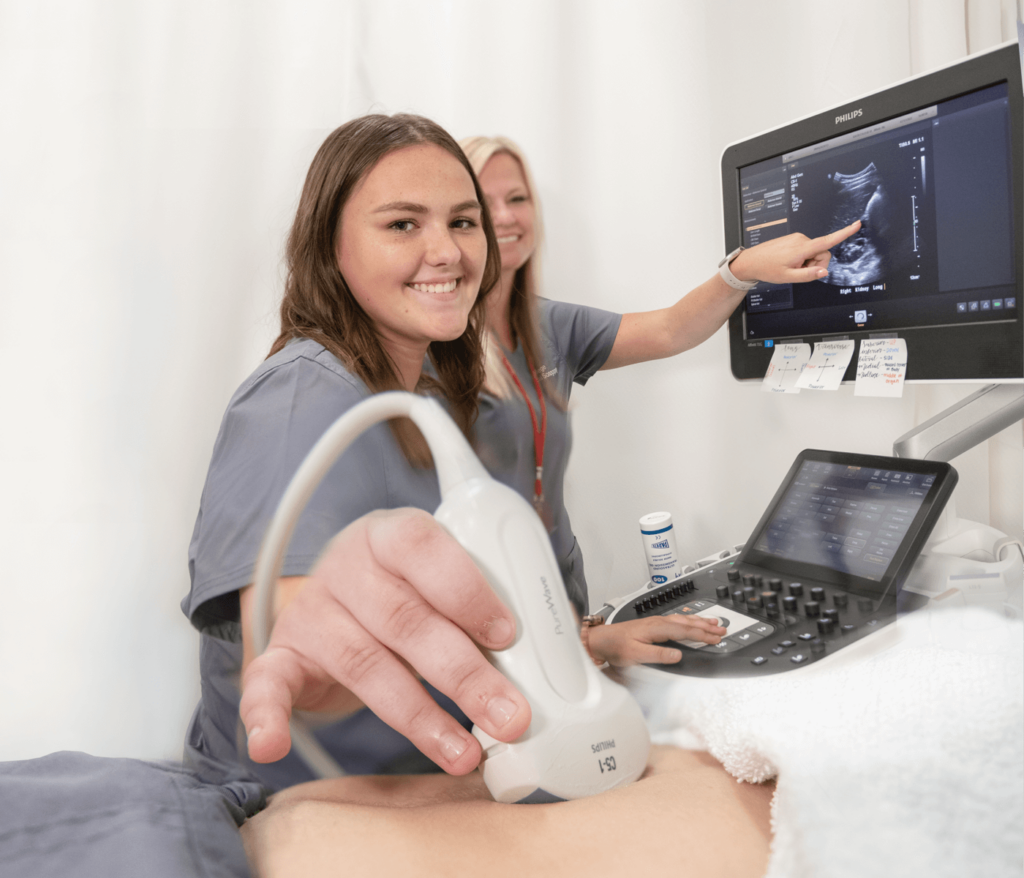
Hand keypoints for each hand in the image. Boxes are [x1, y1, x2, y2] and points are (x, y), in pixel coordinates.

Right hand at [239, 508, 530, 775]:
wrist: (337, 598)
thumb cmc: (404, 590)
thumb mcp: (440, 579)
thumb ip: (480, 605)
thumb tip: (547, 655)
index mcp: (391, 535)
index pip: (426, 549)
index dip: (467, 591)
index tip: (506, 635)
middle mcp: (347, 567)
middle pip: (404, 619)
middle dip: (463, 673)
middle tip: (508, 715)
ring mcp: (311, 611)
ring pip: (363, 663)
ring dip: (419, 716)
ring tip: (465, 752)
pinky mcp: (282, 654)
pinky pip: (267, 684)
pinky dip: (266, 715)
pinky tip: (273, 746)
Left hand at [586, 614, 725, 666]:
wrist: (601, 640)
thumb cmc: (616, 647)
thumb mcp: (635, 655)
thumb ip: (658, 655)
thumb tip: (678, 655)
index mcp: (656, 628)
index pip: (685, 631)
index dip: (702, 634)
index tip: (716, 638)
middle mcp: (658, 622)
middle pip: (687, 622)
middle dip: (706, 626)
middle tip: (722, 629)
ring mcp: (656, 622)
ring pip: (683, 619)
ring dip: (699, 621)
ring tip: (714, 622)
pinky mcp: (653, 624)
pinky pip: (676, 620)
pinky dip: (689, 620)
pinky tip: (692, 620)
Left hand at [730, 220, 860, 284]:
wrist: (751, 261)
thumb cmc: (767, 268)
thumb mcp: (788, 277)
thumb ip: (808, 276)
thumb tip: (824, 272)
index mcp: (802, 248)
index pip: (827, 241)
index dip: (844, 233)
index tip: (857, 224)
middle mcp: (801, 239)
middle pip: (822, 253)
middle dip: (816, 265)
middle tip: (799, 271)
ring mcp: (797, 238)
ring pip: (814, 252)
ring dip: (807, 262)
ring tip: (792, 266)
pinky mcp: (794, 239)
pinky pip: (806, 250)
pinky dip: (802, 258)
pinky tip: (789, 261)